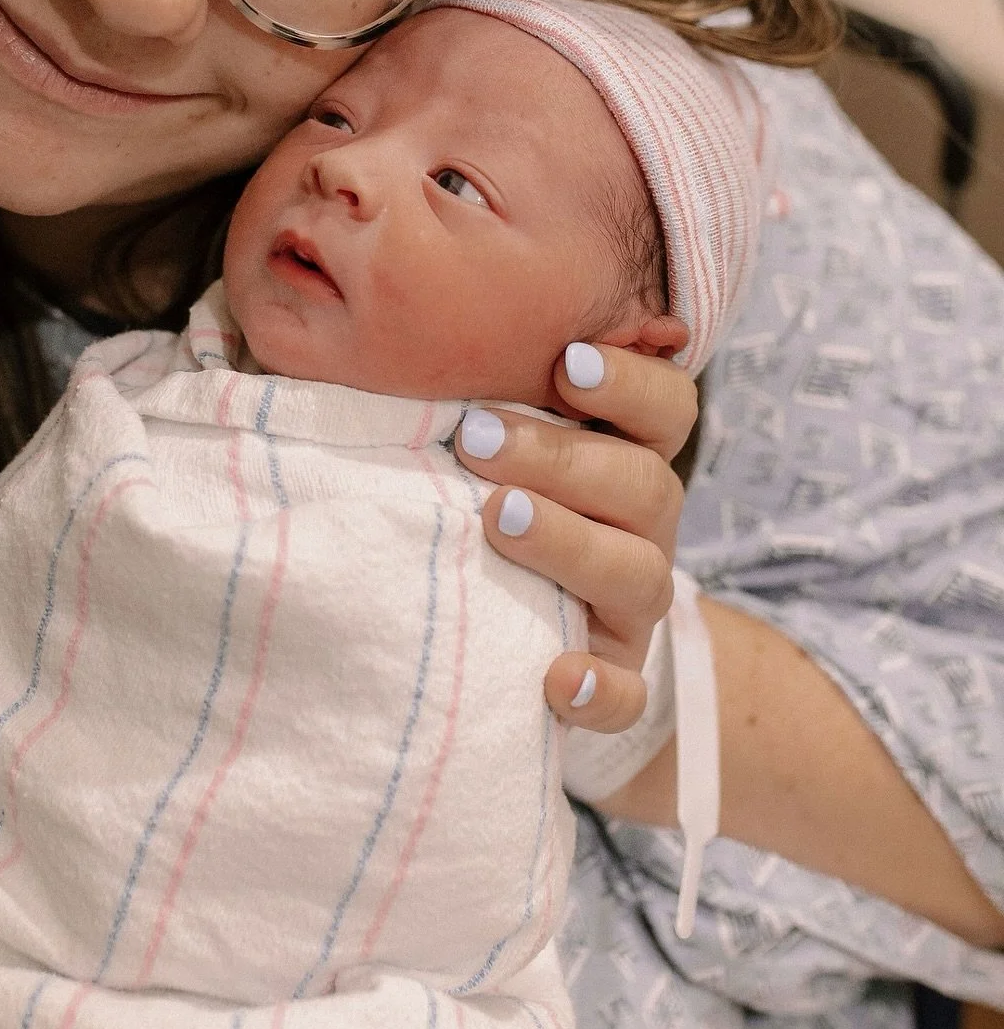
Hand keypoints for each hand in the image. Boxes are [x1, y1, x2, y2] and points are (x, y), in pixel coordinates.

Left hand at [453, 341, 695, 733]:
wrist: (513, 629)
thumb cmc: (481, 500)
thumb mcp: (484, 444)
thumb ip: (466, 401)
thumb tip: (360, 332)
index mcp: (624, 455)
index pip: (667, 408)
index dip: (630, 382)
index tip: (566, 363)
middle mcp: (642, 526)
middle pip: (644, 483)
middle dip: (561, 457)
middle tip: (478, 440)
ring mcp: (632, 606)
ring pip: (639, 575)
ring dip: (570, 543)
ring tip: (499, 519)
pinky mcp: (617, 679)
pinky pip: (627, 695)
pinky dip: (599, 689)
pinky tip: (556, 678)